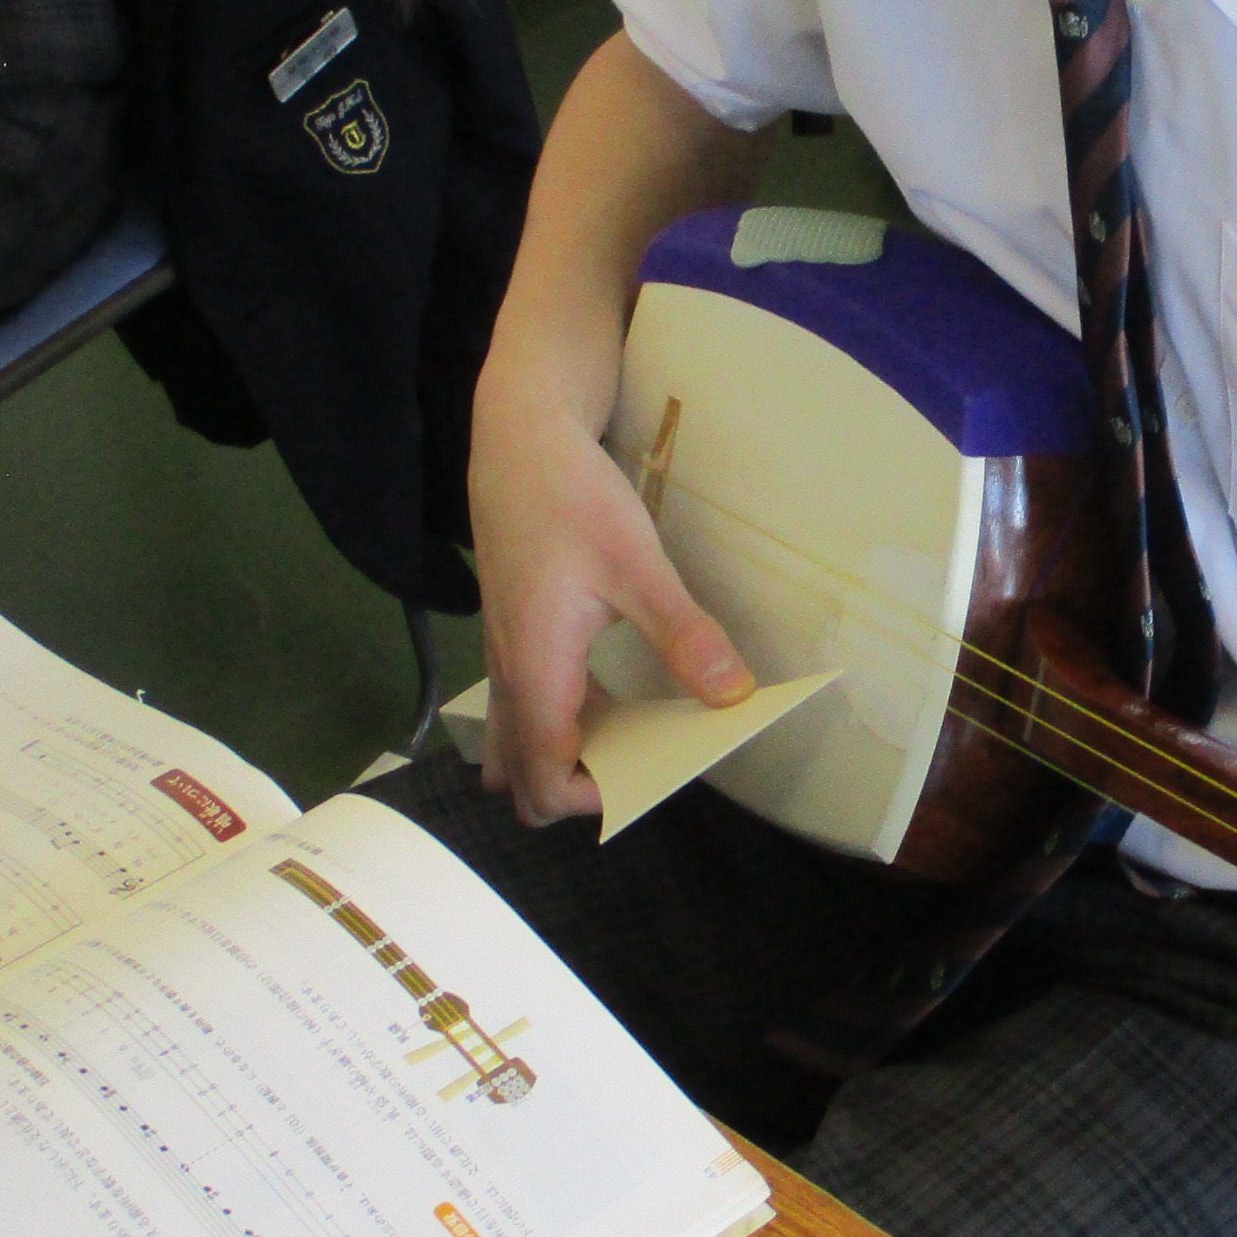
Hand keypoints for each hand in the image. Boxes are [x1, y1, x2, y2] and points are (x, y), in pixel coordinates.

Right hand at [465, 366, 754, 826]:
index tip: (655, 773)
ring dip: (565, 759)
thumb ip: (684, 635)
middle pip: (522, 780)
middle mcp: (508, 676)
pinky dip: (559, 726)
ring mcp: (502, 658)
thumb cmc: (572, 496)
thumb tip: (734, 697)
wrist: (517, 438)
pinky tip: (612, 702)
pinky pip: (522, 711)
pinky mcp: (509, 636)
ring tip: (635, 736)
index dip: (595, 798)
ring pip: (516, 747)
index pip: (545, 779)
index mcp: (535, 671)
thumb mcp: (638, 563)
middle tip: (646, 758)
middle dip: (578, 788)